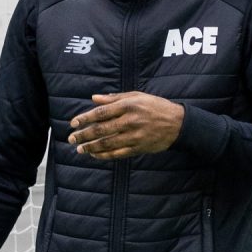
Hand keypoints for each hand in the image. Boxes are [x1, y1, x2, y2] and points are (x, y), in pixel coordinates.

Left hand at [69, 92, 184, 159]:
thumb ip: (114, 98)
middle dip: (84, 135)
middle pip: (101, 129)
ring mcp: (135, 136)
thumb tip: (94, 98)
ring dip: (91, 147)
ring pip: (108, 143)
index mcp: (129, 105)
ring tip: (80, 149)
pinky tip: (95, 155)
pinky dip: (105, 155)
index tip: (73, 123)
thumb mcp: (137, 96)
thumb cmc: (156, 107)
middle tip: (72, 138)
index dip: (85, 118)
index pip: (101, 112)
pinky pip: (118, 153)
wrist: (179, 124)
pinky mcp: (139, 147)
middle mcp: (131, 120)